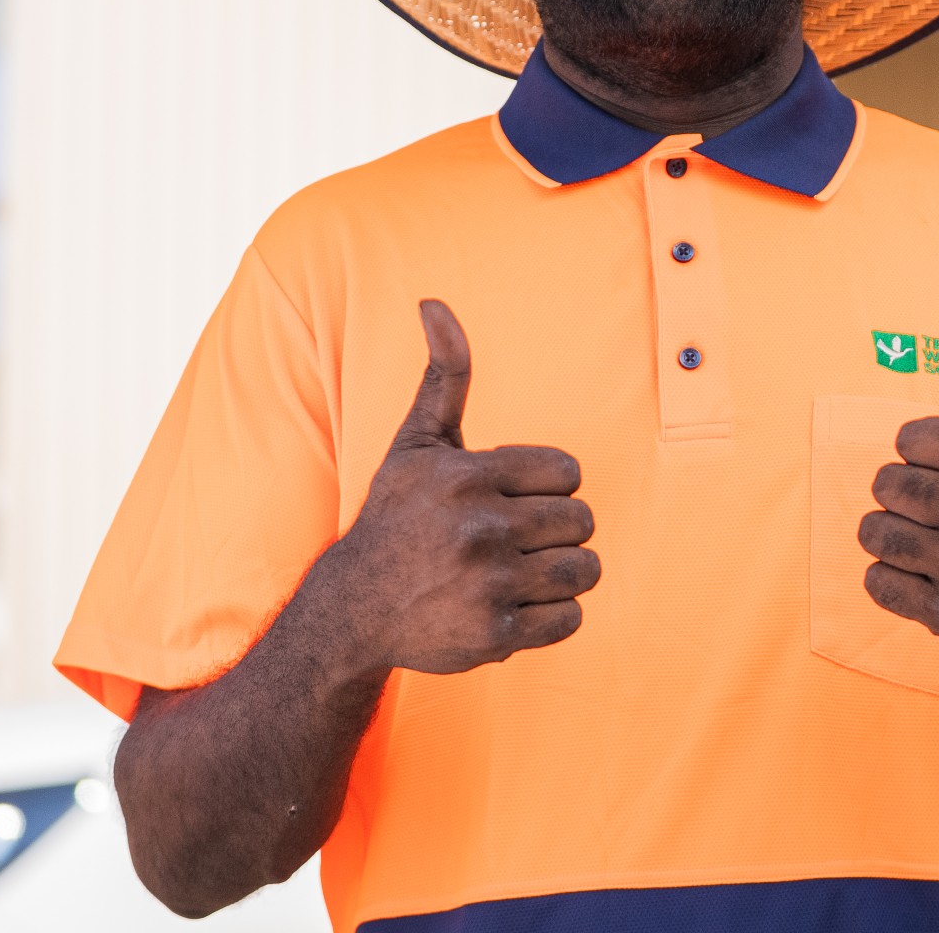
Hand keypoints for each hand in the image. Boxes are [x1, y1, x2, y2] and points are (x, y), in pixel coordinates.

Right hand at [316, 300, 598, 675]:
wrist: (353, 608)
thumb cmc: (397, 516)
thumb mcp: (417, 442)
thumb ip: (443, 373)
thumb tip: (434, 302)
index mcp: (470, 475)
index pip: (570, 473)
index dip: (549, 486)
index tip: (514, 498)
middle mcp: (480, 528)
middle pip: (583, 521)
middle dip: (558, 530)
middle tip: (517, 539)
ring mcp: (488, 585)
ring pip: (586, 570)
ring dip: (563, 573)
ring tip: (521, 572)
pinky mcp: (496, 636)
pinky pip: (572, 619)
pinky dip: (554, 616)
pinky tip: (515, 606)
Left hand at [858, 307, 938, 657]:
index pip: (913, 437)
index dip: (919, 447)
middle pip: (889, 483)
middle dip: (900, 488)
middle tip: (927, 499)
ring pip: (876, 532)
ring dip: (886, 530)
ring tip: (915, 531)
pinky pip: (878, 582)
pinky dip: (887, 576)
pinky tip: (919, 570)